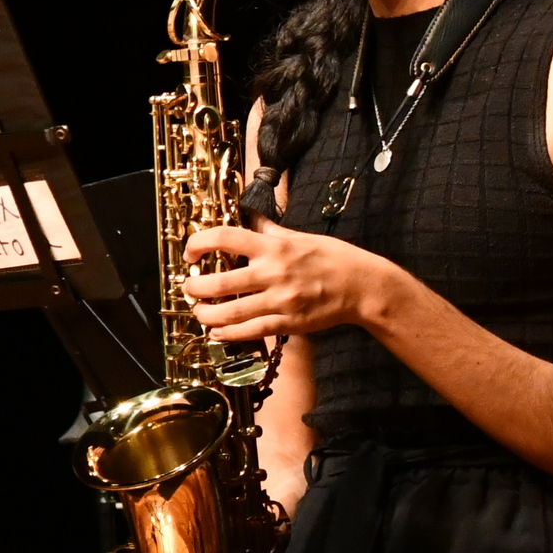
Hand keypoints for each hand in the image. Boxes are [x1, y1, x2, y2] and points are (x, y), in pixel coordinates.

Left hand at [182, 218, 396, 342]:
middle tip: (188, 288)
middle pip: (219, 283)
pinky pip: (251, 331)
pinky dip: (229, 333)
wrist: (363, 287)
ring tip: (198, 312)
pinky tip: (217, 332)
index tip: (190, 252)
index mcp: (273, 246)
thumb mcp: (299, 235)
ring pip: (230, 313)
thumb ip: (269, 230)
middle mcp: (273, 273)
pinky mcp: (289, 323)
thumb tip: (249, 218)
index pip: (225, 238)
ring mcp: (280, 301)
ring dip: (206, 315)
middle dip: (195, 288)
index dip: (198, 243)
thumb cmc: (332, 257)